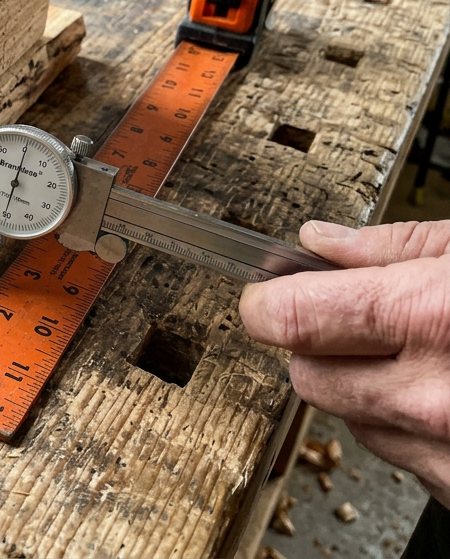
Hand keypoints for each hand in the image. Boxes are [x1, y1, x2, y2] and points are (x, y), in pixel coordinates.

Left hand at [240, 219, 449, 505]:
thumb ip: (396, 248)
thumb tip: (320, 244)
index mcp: (429, 317)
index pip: (287, 319)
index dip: (267, 302)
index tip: (266, 294)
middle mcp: (430, 396)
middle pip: (305, 374)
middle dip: (318, 344)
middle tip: (362, 320)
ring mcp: (443, 451)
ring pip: (347, 417)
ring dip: (364, 387)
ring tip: (423, 357)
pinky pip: (397, 453)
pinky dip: (405, 426)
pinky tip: (444, 394)